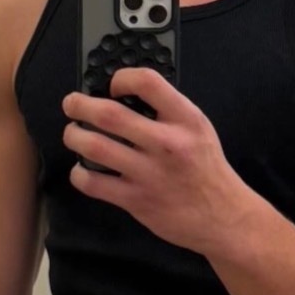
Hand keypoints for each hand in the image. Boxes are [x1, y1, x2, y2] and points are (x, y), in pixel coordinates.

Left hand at [62, 66, 249, 254]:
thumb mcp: (198, 128)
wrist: (222, 216)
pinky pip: (93, 183)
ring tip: (73, 134)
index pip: (147, 82)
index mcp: (185, 119)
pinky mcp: (136, 200)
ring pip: (95, 147)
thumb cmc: (206, 169)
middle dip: (80, 105)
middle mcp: (166, 143)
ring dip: (74, 136)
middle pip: (109, 114)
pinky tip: (83, 169)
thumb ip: (167, 110)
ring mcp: (149, 173)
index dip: (121, 78)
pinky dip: (79, 173)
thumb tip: (123, 96)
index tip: (112, 86)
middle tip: (72, 104)